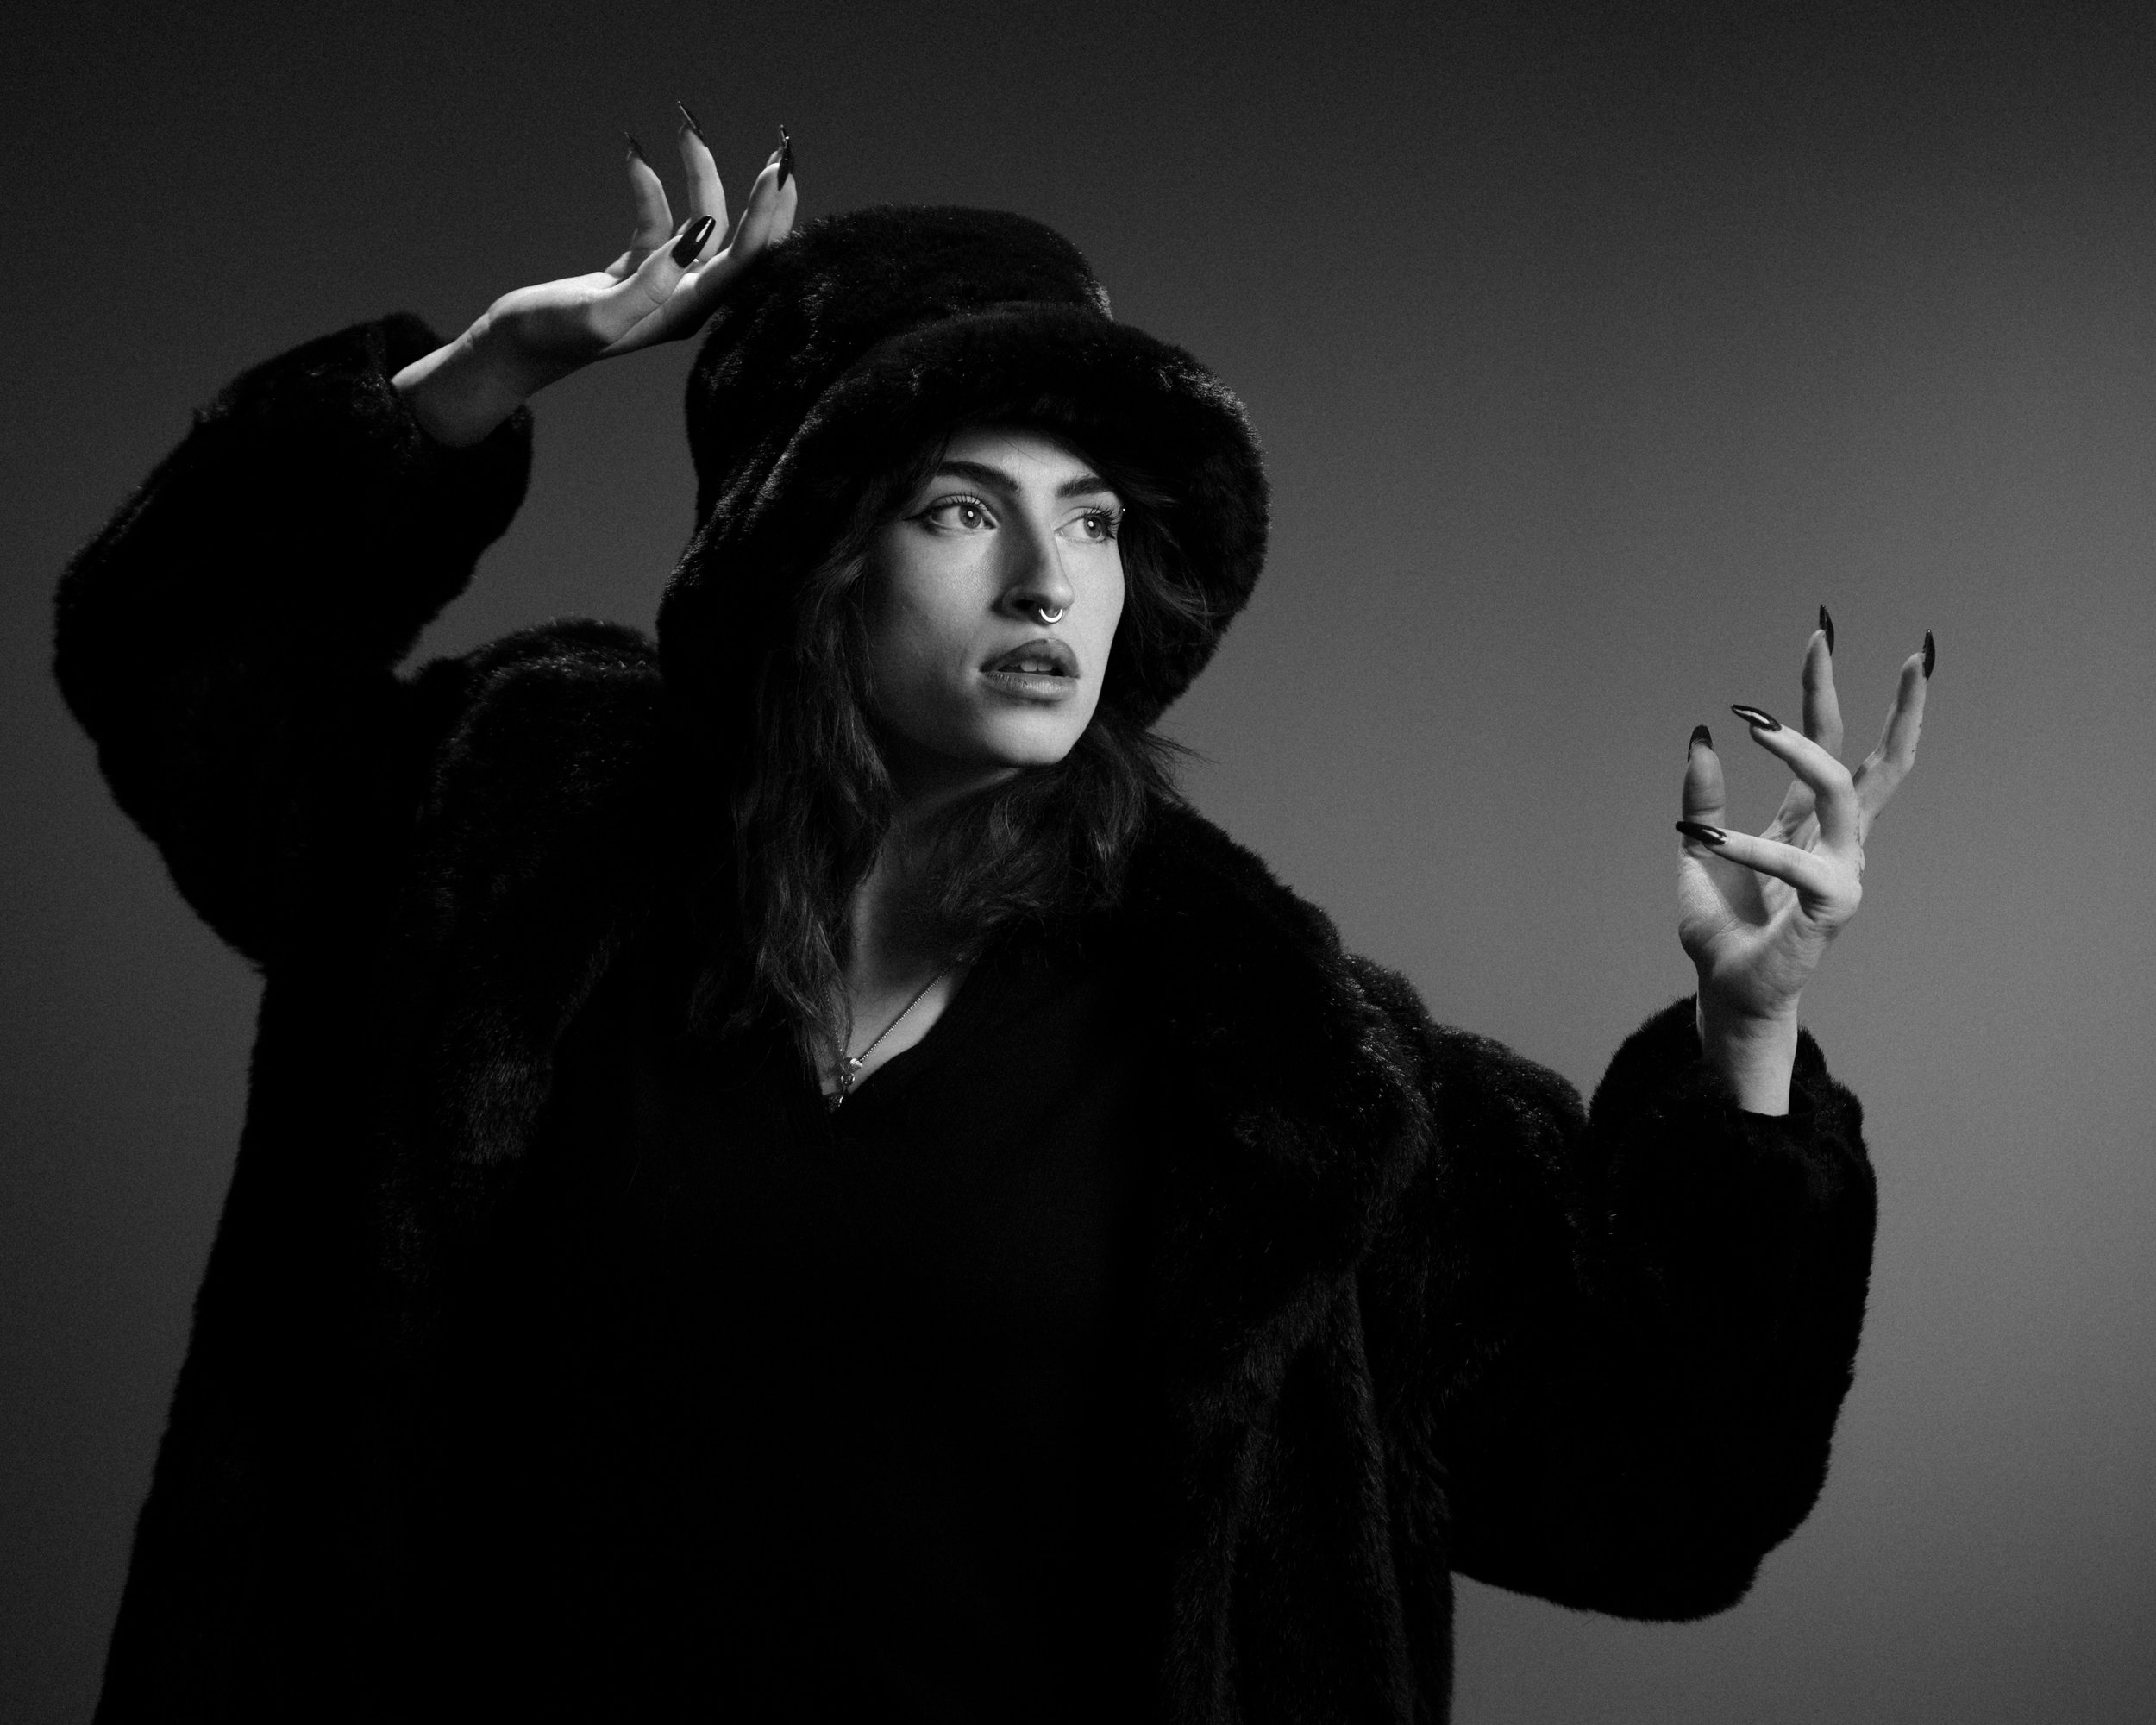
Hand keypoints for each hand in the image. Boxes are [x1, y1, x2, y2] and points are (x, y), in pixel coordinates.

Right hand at [394, 113, 799, 445]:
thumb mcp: (599, 315)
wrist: (509, 349)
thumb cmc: (549, 337)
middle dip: (759, 200)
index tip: (776, 170)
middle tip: (777, 151)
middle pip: (741, 246)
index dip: (766, 217)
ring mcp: (663, 285)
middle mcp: (685, 301)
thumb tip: (694, 240)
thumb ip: (649, 285)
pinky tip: (634, 157)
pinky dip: (649, 190)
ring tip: (685, 130)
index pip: (745, 262)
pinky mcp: (636, 272)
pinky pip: (658, 224)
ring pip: (700, 225)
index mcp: (687, 312)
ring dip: (698, 178)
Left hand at [1675, 613, 1931, 1110]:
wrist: (1725, 994)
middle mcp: (1837, 840)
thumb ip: (1701, 798)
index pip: (1827, 742)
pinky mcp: (1830, 907)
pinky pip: (1797, 862)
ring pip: (1842, 788)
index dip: (1823, 689)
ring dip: (1801, 749)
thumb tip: (1701, 735)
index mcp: (1808, 822)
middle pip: (1868, 756)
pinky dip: (1750, 846)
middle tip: (1862, 643)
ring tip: (1756, 721)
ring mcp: (1842, 870)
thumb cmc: (1721, 928)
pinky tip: (1708, 840)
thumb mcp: (1697, 850)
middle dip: (1880, 699)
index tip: (1821, 632)